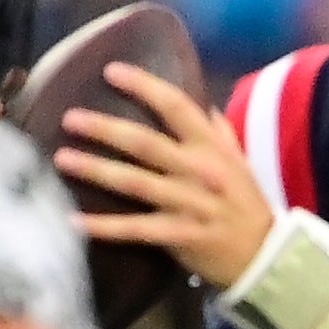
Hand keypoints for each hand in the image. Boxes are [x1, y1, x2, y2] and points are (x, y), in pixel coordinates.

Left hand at [56, 60, 278, 290]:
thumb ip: (220, 133)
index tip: (111, 71)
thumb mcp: (240, 164)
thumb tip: (203, 104)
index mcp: (212, 149)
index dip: (144, 86)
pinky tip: (74, 222)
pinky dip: (105, 227)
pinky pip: (137, 230)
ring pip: (136, 183)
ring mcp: (190, 204)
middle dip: (105, 128)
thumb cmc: (247, 206)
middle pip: (146, 144)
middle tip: (70, 118)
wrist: (267, 258)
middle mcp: (200, 172)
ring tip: (61, 159)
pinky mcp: (181, 236)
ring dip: (96, 170)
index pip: (177, 107)